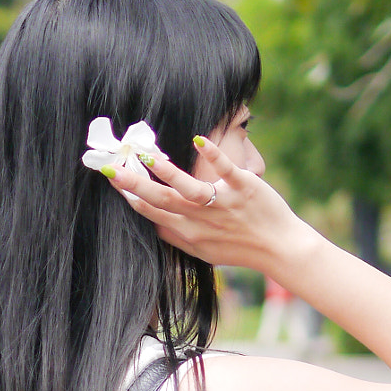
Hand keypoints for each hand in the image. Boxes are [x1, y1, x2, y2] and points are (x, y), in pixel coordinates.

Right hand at [108, 135, 306, 276]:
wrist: (279, 249)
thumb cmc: (239, 249)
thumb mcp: (202, 250)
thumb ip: (175, 235)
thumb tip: (151, 222)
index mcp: (188, 233)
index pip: (151, 212)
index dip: (129, 196)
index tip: (111, 178)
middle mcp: (201, 220)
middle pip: (161, 200)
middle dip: (134, 184)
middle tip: (110, 168)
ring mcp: (222, 204)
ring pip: (188, 189)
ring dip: (167, 172)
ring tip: (147, 156)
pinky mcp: (243, 189)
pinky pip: (226, 171)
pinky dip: (213, 156)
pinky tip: (198, 140)